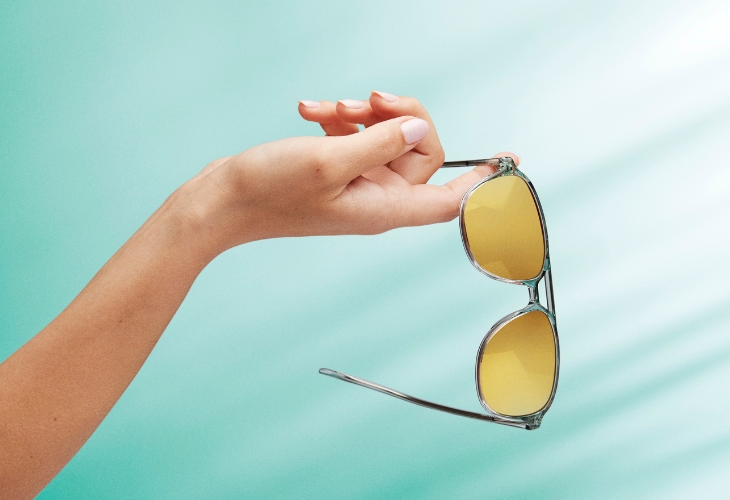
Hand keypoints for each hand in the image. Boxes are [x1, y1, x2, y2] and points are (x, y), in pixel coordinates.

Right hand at [170, 91, 518, 256]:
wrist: (222, 201)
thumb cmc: (270, 192)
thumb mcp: (330, 162)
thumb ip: (379, 144)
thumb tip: (414, 129)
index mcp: (384, 207)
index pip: (449, 200)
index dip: (480, 180)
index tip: (507, 158)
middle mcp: (376, 197)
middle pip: (418, 150)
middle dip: (396, 115)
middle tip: (366, 100)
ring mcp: (355, 183)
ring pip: (383, 136)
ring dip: (359, 113)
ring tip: (325, 109)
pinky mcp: (335, 170)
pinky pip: (354, 136)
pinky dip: (337, 118)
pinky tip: (310, 111)